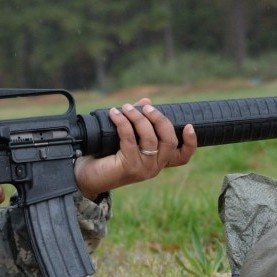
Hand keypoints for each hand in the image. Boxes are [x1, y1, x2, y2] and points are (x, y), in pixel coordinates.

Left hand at [74, 99, 196, 199]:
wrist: (86, 176)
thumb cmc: (106, 155)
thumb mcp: (125, 136)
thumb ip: (138, 120)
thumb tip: (147, 101)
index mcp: (158, 161)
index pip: (182, 157)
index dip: (190, 143)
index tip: (190, 126)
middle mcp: (154, 167)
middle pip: (169, 141)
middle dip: (159, 119)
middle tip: (146, 108)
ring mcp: (143, 169)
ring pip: (150, 138)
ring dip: (138, 118)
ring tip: (125, 108)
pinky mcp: (129, 167)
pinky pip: (130, 139)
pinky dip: (123, 123)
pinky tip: (114, 114)